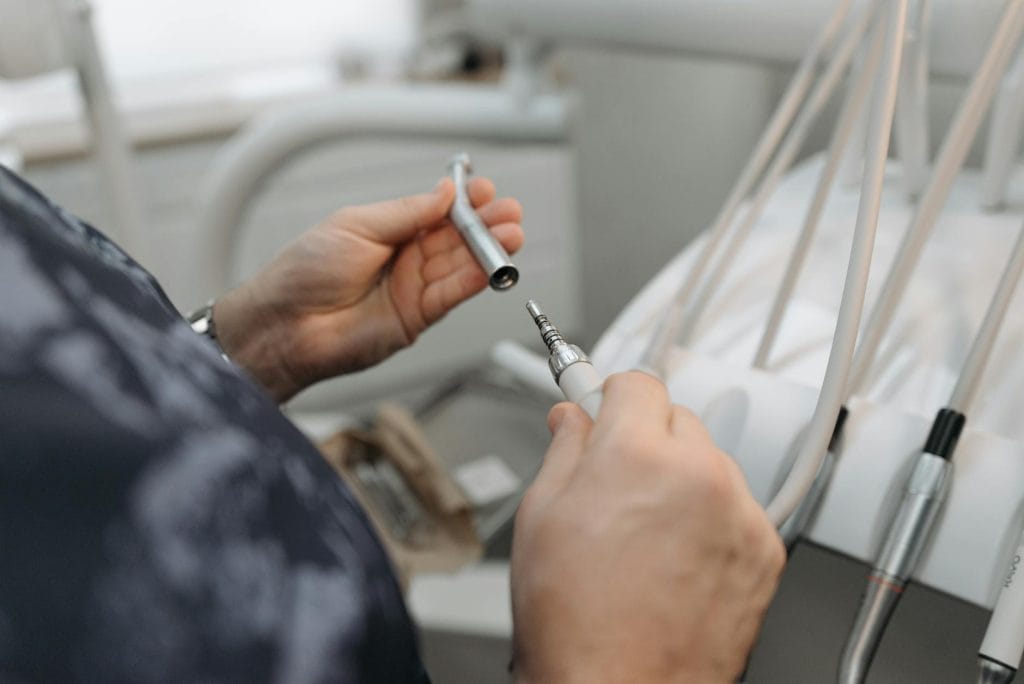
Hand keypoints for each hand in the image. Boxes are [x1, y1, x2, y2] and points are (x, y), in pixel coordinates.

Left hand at [214, 177, 522, 401]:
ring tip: (512, 235)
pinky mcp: (417, 317)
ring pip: (460, 265)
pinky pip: (452, 294)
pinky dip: (474, 280)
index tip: (485, 190)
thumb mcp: (356, 225)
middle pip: (455, 238)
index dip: (463, 201)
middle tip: (510, 212)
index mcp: (387, 230)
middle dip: (485, 224)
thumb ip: (406, 212)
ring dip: (488, 250)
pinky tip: (492, 265)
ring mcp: (412, 288)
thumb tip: (444, 193)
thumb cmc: (305, 272)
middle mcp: (404, 258)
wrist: (287, 323)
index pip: (436, 212)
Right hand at [510, 372, 784, 682]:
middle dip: (647, 439)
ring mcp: (739, 512)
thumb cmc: (576, 622)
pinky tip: (677, 557)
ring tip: (647, 532)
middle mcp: (698, 473)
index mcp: (636, 453)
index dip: (611, 397)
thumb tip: (572, 418)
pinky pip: (738, 506)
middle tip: (618, 482)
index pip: (637, 382)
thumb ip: (564, 448)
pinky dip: (713, 519)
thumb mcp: (540, 516)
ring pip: (711, 461)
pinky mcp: (765, 550)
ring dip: (684, 478)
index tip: (605, 409)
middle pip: (677, 418)